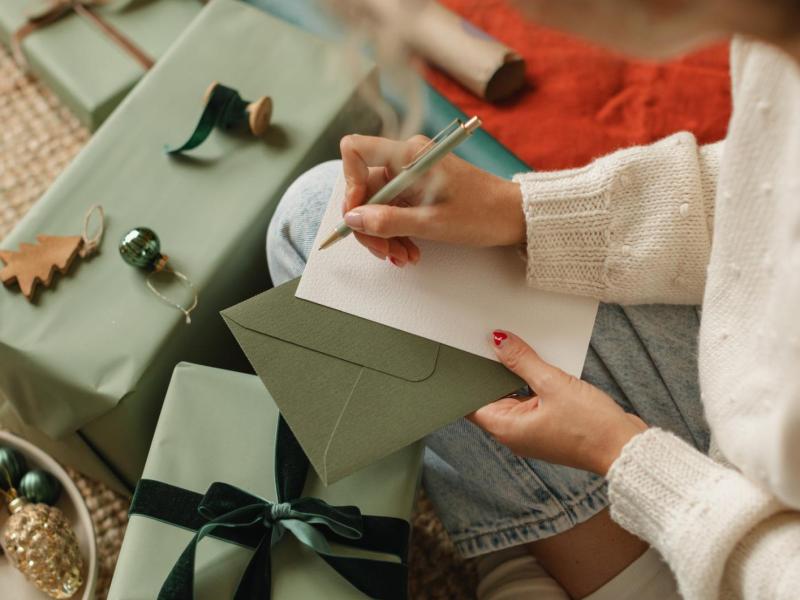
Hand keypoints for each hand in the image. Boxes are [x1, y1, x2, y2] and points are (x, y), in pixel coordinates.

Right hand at [339, 134, 524, 265]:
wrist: (513, 215)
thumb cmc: (482, 213)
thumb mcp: (432, 223)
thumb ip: (388, 221)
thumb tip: (353, 219)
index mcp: (408, 154)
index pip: (355, 150)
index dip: (349, 184)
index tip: (360, 215)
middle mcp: (406, 158)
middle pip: (364, 187)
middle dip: (369, 223)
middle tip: (385, 251)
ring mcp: (412, 174)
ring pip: (377, 203)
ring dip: (384, 233)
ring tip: (403, 256)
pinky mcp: (419, 188)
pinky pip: (394, 208)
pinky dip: (397, 231)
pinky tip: (410, 250)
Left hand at [469, 331, 647, 475]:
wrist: (625, 448)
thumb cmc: (591, 427)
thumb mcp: (553, 384)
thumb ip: (522, 360)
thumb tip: (499, 342)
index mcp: (506, 428)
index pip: (471, 402)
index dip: (468, 378)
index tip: (467, 354)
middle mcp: (515, 432)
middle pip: (493, 396)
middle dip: (494, 370)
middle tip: (494, 341)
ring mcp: (533, 430)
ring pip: (515, 396)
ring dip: (517, 374)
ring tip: (519, 347)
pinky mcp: (549, 425)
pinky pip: (533, 399)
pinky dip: (533, 382)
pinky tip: (540, 363)